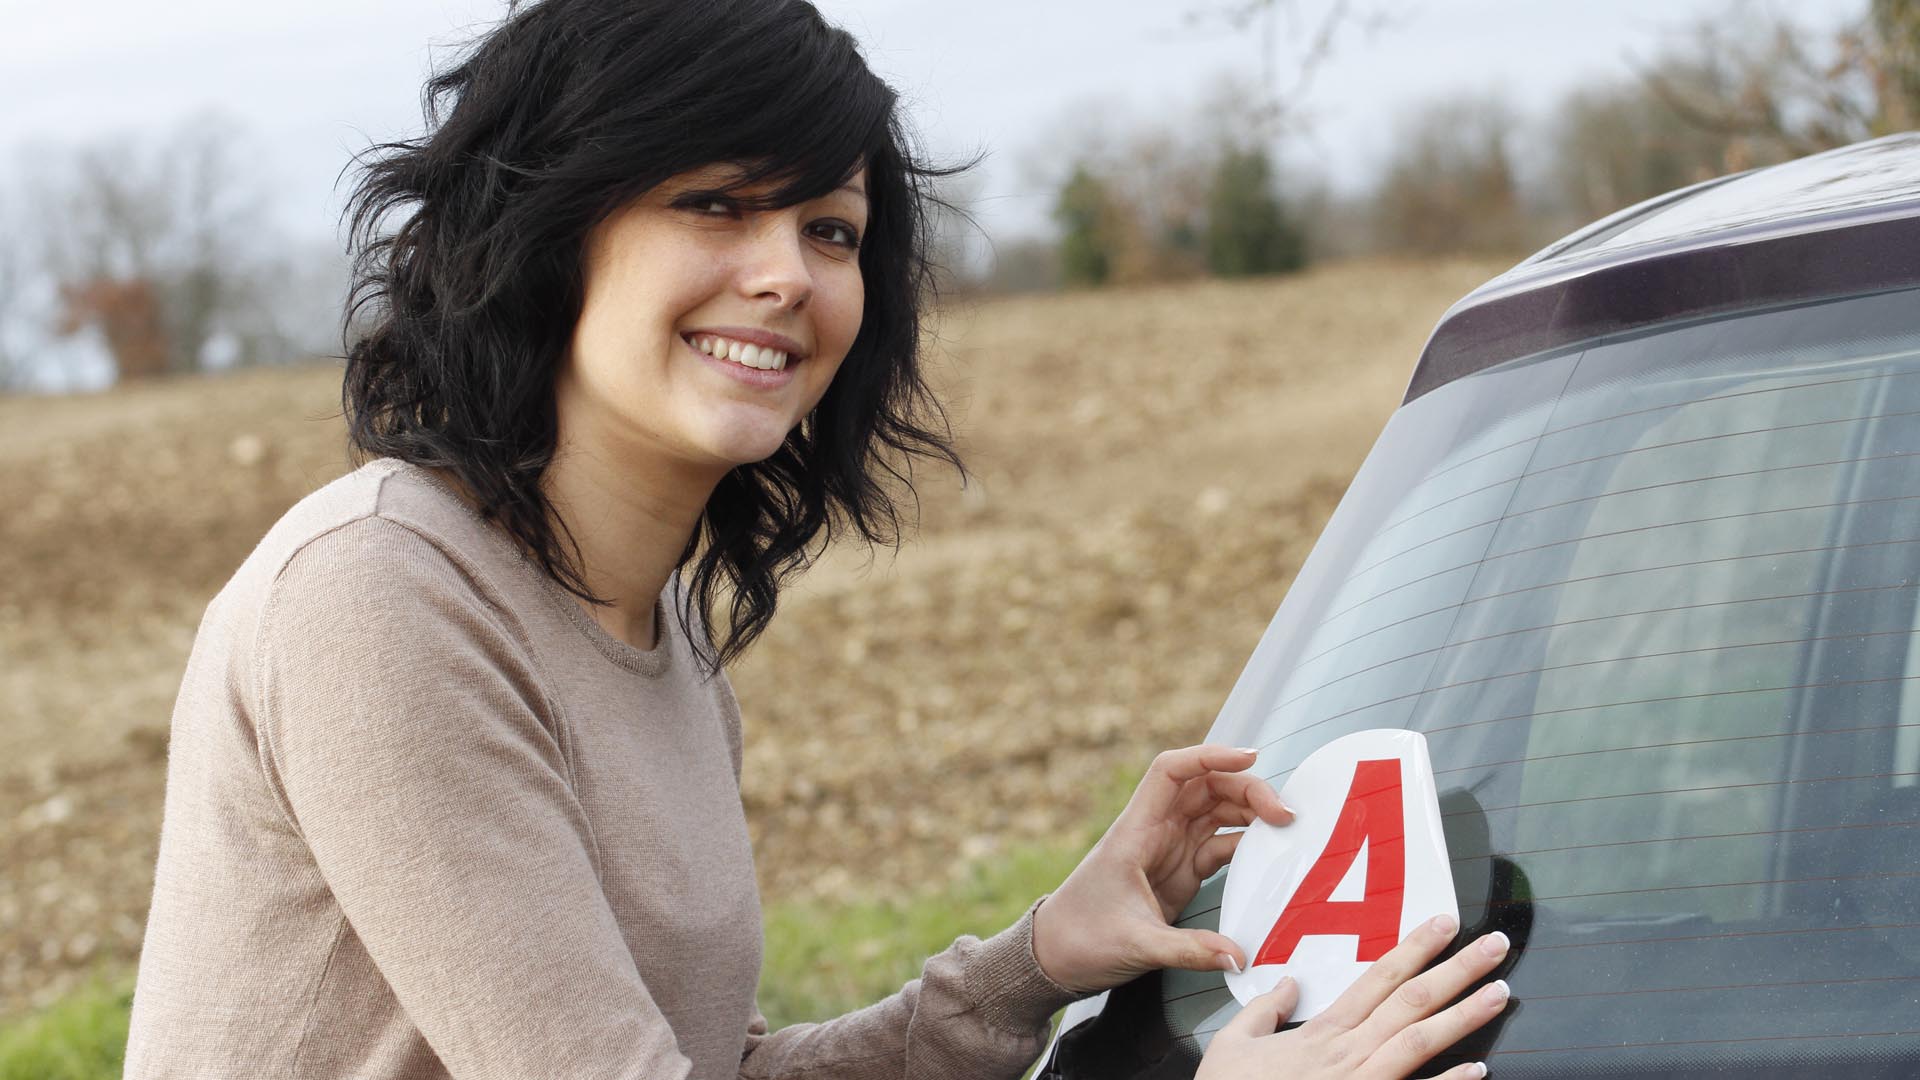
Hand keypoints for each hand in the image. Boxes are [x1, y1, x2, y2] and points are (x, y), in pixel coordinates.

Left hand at [1031, 744, 1291, 993]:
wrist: (1056, 956)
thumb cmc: (1083, 938)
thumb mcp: (1136, 945)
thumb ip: (1189, 950)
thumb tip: (1239, 957)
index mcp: (1136, 831)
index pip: (1171, 771)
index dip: (1210, 756)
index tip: (1251, 757)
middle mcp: (1154, 831)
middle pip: (1205, 787)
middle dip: (1247, 789)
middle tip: (1285, 813)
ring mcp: (1169, 849)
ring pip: (1215, 811)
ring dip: (1250, 813)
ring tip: (1286, 825)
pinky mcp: (1180, 871)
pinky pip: (1218, 844)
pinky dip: (1245, 843)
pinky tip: (1269, 852)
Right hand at [1196, 914, 1510, 1079]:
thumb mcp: (1234, 1045)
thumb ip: (1265, 1011)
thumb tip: (1286, 983)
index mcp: (1322, 1031)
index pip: (1378, 978)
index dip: (1415, 948)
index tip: (1445, 923)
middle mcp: (1348, 1053)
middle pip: (1412, 1002)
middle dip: (1458, 970)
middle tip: (1496, 945)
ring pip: (1420, 1042)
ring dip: (1464, 1016)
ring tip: (1500, 993)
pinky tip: (1479, 1070)